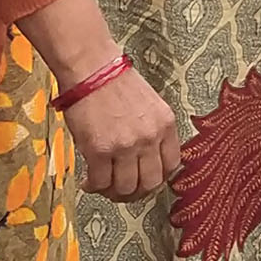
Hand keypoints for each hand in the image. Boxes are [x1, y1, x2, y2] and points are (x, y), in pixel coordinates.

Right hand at [62, 65, 180, 203]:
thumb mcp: (150, 104)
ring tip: (103, 186)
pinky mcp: (99, 150)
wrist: (90, 67)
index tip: (145, 179)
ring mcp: (125, 146)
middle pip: (150, 183)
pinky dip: (94, 187)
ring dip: (113, 193)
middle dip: (136, 192)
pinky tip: (89, 181)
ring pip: (125, 188)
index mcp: (166, 124)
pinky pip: (100, 182)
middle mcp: (149, 137)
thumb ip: (153, 131)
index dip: (157, 178)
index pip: (171, 165)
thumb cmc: (115, 81)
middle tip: (123, 190)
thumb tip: (145, 160)